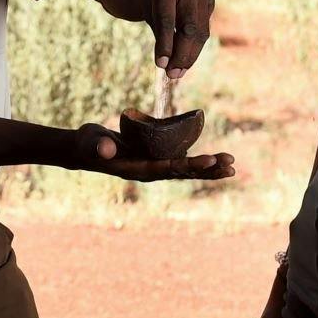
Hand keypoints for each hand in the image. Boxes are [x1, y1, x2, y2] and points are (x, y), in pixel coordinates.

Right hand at [70, 124, 234, 182]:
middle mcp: (150, 171)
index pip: (168, 169)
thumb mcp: (91, 143)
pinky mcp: (156, 159)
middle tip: (231, 165)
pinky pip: (181, 162)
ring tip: (231, 164)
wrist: (86, 149)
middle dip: (208, 170)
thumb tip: (106, 149)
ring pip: (186, 170)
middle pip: (184, 173)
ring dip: (208, 167)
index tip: (210, 160)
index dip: (190, 165)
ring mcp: (154, 167)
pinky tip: (213, 159)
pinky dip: (198, 160)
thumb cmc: (88, 145)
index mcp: (138, 170)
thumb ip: (98, 146)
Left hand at [138, 0, 216, 79]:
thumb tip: (167, 64)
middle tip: (171, 74)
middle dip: (182, 53)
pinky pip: (204, 27)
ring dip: (190, 54)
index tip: (160, 65)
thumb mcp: (148, 6)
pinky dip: (195, 45)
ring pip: (201, 30)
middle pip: (190, 27)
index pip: (168, 19)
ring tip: (177, 72)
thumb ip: (160, 31)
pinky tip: (185, 60)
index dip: (165, 43)